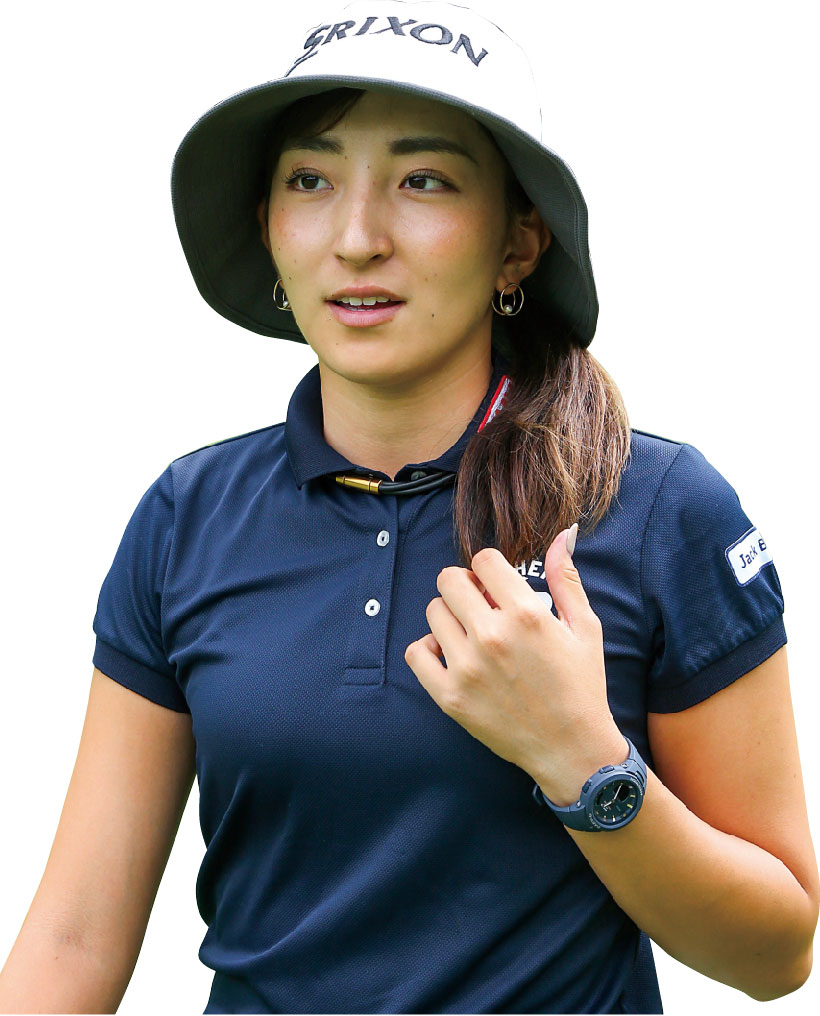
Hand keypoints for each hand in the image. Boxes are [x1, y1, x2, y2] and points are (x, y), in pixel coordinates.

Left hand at [404, 526, 623, 802]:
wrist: (573, 750)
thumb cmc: (583, 686)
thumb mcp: (585, 627)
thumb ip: (567, 578)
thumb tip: (561, 535)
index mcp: (526, 614)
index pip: (483, 559)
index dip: (490, 568)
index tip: (497, 585)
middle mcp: (492, 636)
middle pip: (450, 579)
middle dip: (465, 585)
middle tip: (480, 604)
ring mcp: (467, 667)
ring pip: (433, 611)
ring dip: (450, 616)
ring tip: (471, 633)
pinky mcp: (450, 696)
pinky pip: (417, 653)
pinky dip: (429, 649)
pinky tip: (452, 655)